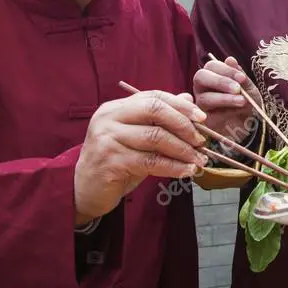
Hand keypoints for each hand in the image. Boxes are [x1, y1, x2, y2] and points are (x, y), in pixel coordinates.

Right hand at [74, 91, 207, 223]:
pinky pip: (151, 161)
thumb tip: (188, 100)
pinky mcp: (111, 161)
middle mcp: (109, 118)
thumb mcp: (138, 137)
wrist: (85, 190)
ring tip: (199, 160)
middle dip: (183, 125)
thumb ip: (159, 119)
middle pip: (155, 111)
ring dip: (183, 150)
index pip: (154, 97)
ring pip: (156, 138)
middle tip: (201, 141)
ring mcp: (108, 138)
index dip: (180, 106)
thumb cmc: (116, 161)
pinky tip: (187, 171)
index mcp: (116, 108)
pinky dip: (173, 166)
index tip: (202, 118)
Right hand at [192, 56, 260, 142]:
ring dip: (225, 98)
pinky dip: (225, 112)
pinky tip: (237, 112)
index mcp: (212, 74)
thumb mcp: (248, 88)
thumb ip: (240, 76)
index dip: (226, 70)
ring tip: (242, 101)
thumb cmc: (247, 101)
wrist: (250, 125)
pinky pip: (209, 114)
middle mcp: (202, 87)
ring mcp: (200, 104)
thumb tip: (230, 59)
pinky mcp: (203, 120)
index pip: (212, 66)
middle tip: (237, 88)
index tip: (242, 77)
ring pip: (205, 98)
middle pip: (200, 77)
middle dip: (220, 81)